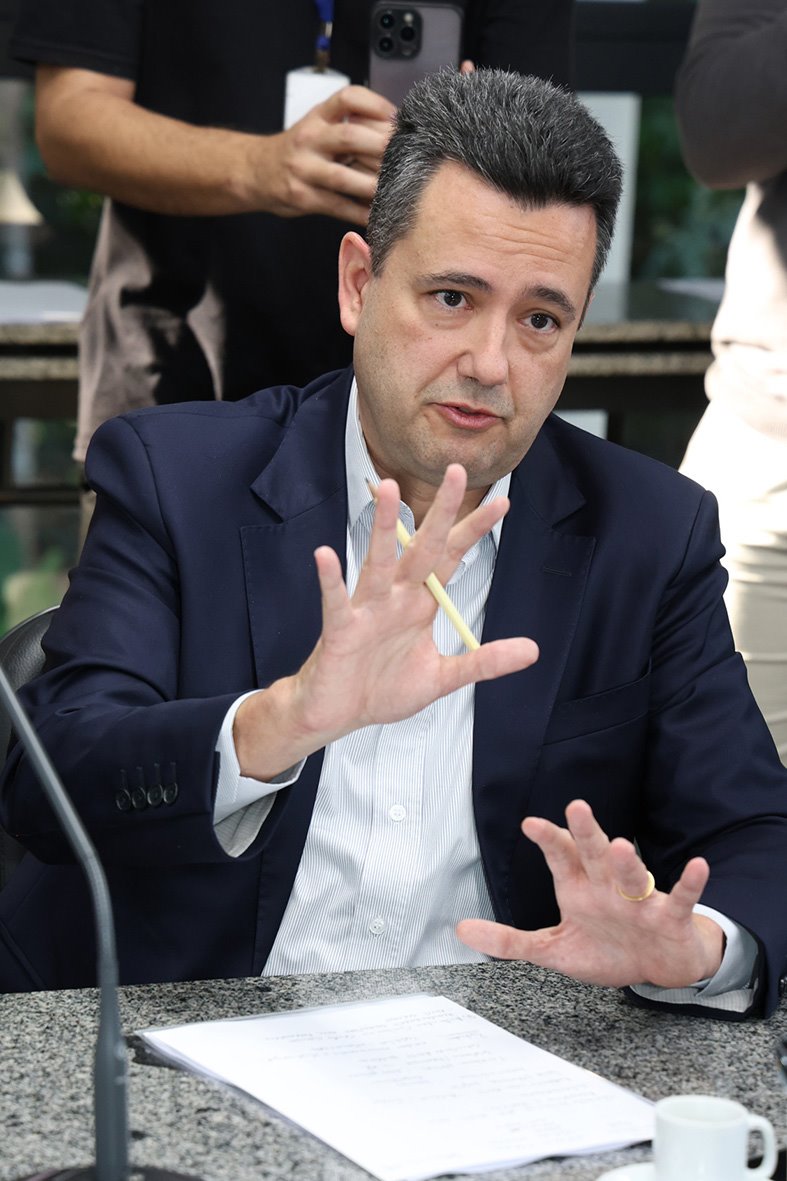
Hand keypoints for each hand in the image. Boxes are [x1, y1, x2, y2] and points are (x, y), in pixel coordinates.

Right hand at [234, 464, 537, 777]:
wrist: (338, 715)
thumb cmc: (383, 689)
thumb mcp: (443, 677)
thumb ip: (484, 662)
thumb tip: (532, 650)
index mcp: (420, 604)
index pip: (452, 557)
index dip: (474, 530)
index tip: (502, 503)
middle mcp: (396, 597)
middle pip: (423, 547)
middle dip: (441, 512)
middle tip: (457, 472)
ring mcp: (367, 609)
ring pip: (378, 561)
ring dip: (383, 527)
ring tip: (389, 490)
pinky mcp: (340, 629)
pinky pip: (335, 600)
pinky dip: (330, 579)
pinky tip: (325, 554)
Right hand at [260, 85, 395, 223]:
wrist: (255, 171)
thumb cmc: (299, 150)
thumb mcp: (317, 127)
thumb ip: (349, 126)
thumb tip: (395, 134)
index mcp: (318, 117)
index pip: (347, 98)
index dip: (375, 104)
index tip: (396, 118)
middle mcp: (310, 139)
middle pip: (349, 137)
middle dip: (381, 146)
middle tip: (407, 157)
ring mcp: (305, 170)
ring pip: (343, 177)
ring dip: (372, 185)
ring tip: (395, 190)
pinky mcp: (304, 197)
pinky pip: (338, 207)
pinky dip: (360, 213)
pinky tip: (377, 215)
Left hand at [457, 799, 724, 988]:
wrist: (657, 967)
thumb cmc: (606, 949)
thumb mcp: (552, 950)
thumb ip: (509, 940)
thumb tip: (461, 930)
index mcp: (579, 889)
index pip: (561, 858)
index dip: (548, 840)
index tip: (530, 823)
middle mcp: (607, 887)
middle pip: (594, 855)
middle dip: (586, 832)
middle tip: (576, 808)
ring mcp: (639, 900)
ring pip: (633, 874)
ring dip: (626, 860)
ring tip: (618, 845)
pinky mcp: (669, 917)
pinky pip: (680, 898)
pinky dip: (689, 884)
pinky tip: (697, 867)